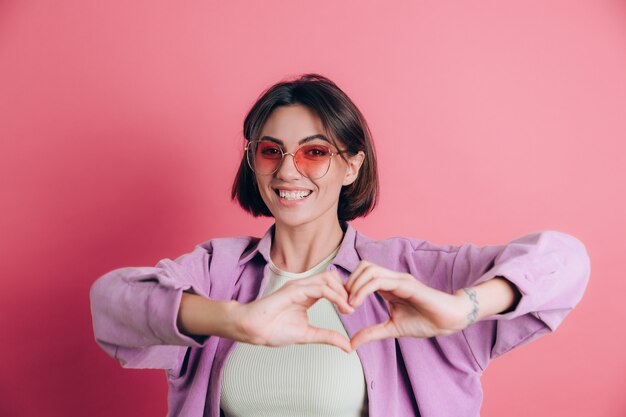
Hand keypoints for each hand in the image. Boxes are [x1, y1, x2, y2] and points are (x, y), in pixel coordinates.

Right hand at [234, 270, 354, 352]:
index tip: (352, 308)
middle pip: (332, 278)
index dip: (344, 293)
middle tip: (353, 307)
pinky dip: (334, 296)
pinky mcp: (293, 291)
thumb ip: (328, 337)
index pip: (331, 285)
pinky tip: (341, 306)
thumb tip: (347, 346)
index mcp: (306, 294)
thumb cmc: (274, 330)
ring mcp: (298, 287)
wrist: (253, 330)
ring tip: (349, 308)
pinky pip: (319, 288)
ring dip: (342, 292)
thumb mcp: (309, 335)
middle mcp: (303, 287)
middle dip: (346, 290)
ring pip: (328, 279)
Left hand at [345, 260, 469, 349]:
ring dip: (354, 285)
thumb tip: (351, 343)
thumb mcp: (392, 329)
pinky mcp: (406, 284)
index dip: (349, 286)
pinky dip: (363, 289)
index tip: (342, 305)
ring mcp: (399, 279)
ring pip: (369, 270)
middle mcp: (392, 278)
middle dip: (349, 282)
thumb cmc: (426, 321)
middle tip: (344, 303)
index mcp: (388, 286)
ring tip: (350, 304)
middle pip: (363, 266)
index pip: (362, 274)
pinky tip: (357, 303)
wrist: (449, 320)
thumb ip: (372, 333)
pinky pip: (380, 280)